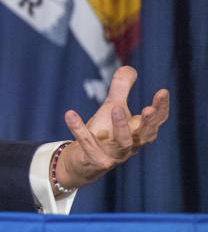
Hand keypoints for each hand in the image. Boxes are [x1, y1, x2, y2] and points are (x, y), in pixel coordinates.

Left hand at [53, 65, 169, 191]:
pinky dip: (78, 129)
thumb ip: (121, 89)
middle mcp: (130, 145)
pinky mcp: (94, 160)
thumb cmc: (103, 134)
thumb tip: (130, 68)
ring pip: (121, 142)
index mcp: (138, 133)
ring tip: (115, 107)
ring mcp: (113, 154)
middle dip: (149, 122)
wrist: (82, 163)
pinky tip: (70, 114)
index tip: (162, 92)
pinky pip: (86, 144)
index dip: (161, 108)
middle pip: (144, 135)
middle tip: (149, 109)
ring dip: (120, 126)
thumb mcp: (112, 109)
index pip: (155, 121)